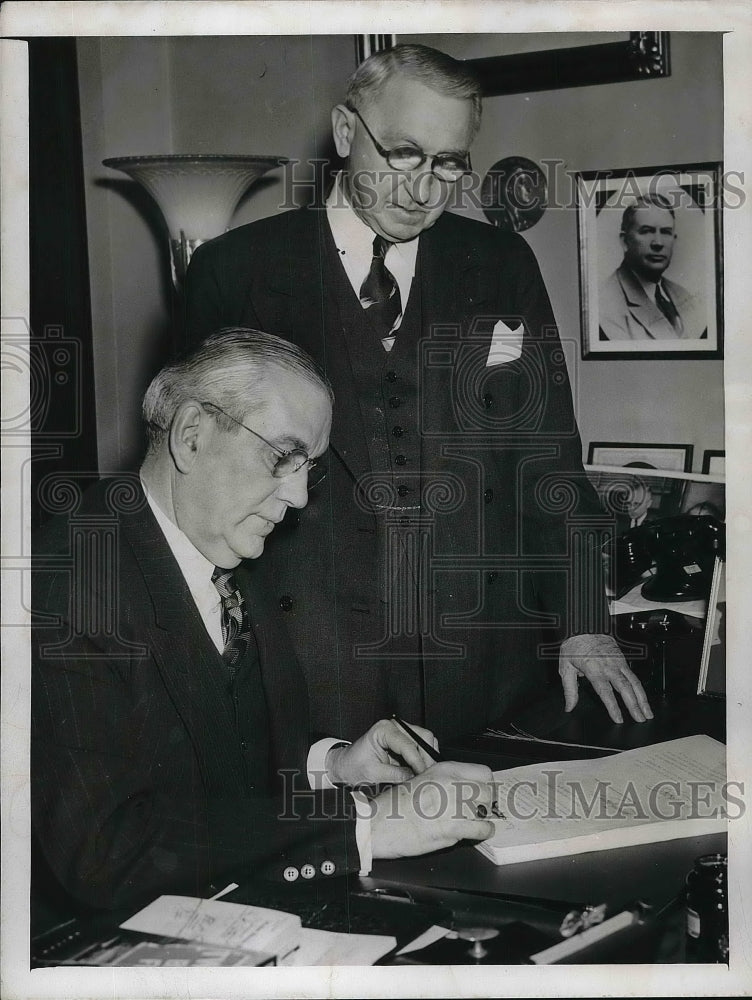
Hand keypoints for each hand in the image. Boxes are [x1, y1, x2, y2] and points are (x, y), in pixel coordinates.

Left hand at [326, 718, 438, 786]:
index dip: (418, 761)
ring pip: (426, 740)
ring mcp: (401, 732)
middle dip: (427, 757)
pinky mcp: (405, 741)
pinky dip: (425, 758)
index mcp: (383, 729)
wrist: (346, 766)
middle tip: (429, 775)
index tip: (423, 775)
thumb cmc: (354, 766)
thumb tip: (415, 779)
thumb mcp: (373, 773)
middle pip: (422, 736)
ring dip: (428, 757)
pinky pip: (422, 746)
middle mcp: (395, 727)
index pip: (408, 744)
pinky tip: (423, 771)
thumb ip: (396, 775)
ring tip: (426, 774)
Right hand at [370, 761, 495, 858]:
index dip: (485, 783)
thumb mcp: (421, 780)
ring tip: (477, 821)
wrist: (378, 824)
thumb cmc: (394, 805)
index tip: (482, 791)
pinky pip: (481, 830)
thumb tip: (464, 788)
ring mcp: (452, 807)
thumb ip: (444, 782)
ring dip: (483, 817)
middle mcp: (450, 785)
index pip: (483, 772)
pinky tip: (476, 832)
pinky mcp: (450, 829)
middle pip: (488, 791)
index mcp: (443, 770)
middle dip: (486, 801)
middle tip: (480, 808)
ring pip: (486, 810)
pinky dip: (483, 832)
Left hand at [559, 633, 653, 723]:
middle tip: (640, 719)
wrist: (584, 626)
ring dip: (642, 699)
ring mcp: (618, 662)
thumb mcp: (565, 667)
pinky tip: (643, 698)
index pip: (605, 691)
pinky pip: (633, 676)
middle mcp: (608, 666)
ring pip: (634, 682)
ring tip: (647, 713)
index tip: (619, 718)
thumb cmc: (574, 646)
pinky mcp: (622, 660)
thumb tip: (570, 706)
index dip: (613, 706)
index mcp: (594, 669)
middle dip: (634, 705)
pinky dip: (640, 689)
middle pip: (625, 688)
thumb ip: (569, 689)